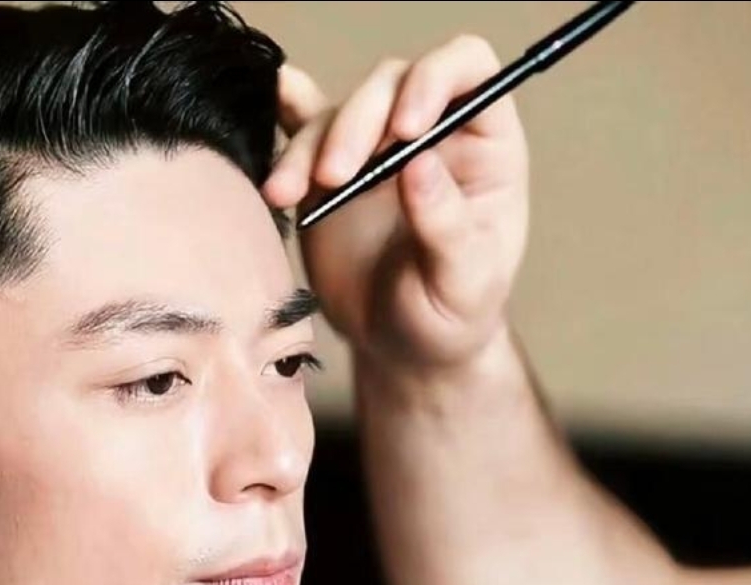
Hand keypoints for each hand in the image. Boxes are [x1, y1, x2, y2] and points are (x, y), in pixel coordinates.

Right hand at [265, 36, 529, 379]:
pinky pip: (301, 130)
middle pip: (392, 82)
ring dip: (309, 145)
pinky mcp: (329, 170)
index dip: (435, 79)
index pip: (468, 70)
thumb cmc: (451, 317)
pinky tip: (265, 126)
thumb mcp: (464, 284)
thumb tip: (420, 164)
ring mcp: (378, 148)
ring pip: (340, 110)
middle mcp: (432, 133)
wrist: (401, 349)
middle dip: (357, 121)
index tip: (405, 127)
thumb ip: (448, 226)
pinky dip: (281, 128)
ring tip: (288, 195)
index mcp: (486, 146)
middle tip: (335, 177)